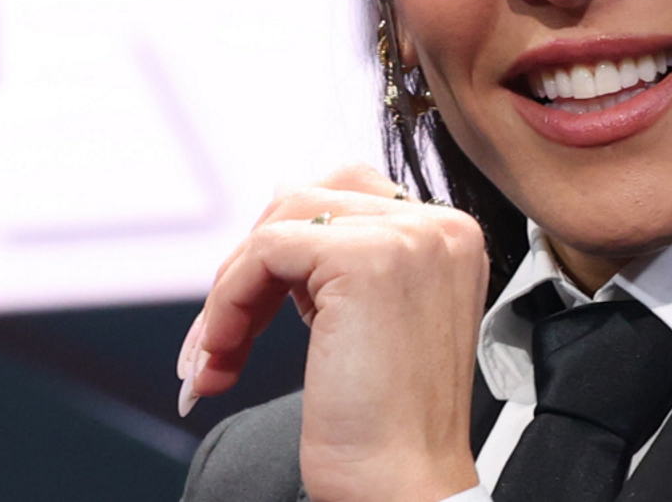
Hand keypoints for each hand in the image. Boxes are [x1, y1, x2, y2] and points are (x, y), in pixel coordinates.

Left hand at [177, 166, 488, 501]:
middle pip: (311, 197)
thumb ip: (346, 266)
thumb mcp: (377, 323)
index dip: (283, 253)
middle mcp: (441, 227)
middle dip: (251, 265)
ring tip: (220, 352)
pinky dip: (228, 300)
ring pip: (282, 218)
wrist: (402, 487)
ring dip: (232, 287)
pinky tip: (224, 354)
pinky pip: (264, 250)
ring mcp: (410, 237)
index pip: (346, 197)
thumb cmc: (388, 429)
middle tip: (222, 338)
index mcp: (451, 238)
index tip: (251, 319)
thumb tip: (273, 226)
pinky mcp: (367, 259)